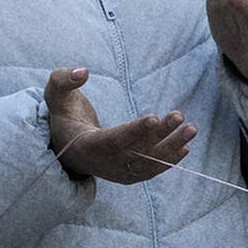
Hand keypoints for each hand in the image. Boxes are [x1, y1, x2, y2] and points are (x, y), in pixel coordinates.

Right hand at [44, 67, 194, 183]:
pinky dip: (168, 162)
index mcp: (86, 145)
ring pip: (148, 163)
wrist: (66, 148)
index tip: (154, 118)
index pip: (113, 140)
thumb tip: (83, 72)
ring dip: (171, 148)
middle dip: (160, 135)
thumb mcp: (56, 96)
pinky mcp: (127, 175)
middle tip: (179, 116)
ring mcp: (116, 172)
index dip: (134, 131)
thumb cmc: (64, 117)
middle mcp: (103, 163)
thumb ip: (63, 80)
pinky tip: (185, 147)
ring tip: (191, 129)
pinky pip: (150, 171)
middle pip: (136, 151)